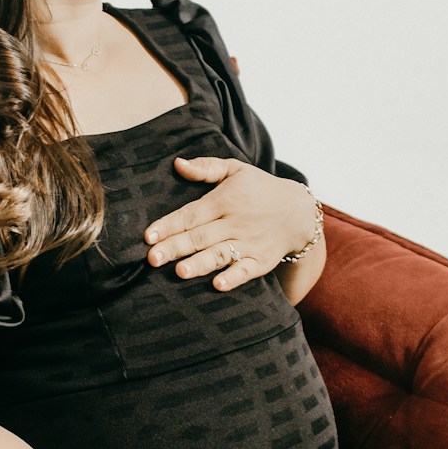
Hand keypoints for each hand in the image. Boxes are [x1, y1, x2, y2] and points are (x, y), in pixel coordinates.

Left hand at [144, 156, 314, 291]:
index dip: (169, 225)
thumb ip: (207, 168)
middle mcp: (235, 223)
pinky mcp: (261, 261)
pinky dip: (233, 278)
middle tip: (152, 259)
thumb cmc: (259, 189)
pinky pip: (246, 271)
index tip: (148, 236)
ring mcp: (249, 243)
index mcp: (224, 200)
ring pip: (220, 254)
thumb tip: (178, 163)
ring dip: (200, 264)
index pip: (191, 214)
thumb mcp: (236, 170)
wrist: (299, 212)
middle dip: (175, 248)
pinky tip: (218, 285)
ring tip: (180, 272)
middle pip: (200, 237)